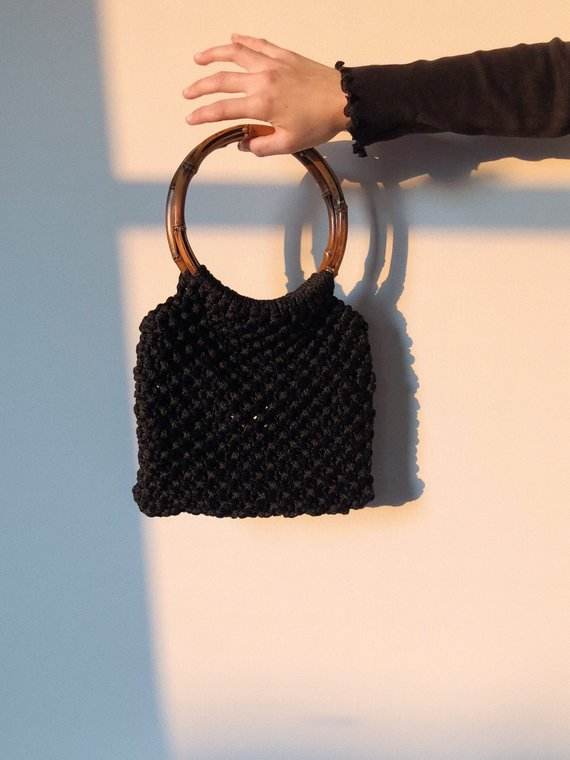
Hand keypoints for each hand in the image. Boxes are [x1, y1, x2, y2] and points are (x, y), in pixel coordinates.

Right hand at [182, 33, 348, 155]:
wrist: (344, 100)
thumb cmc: (318, 123)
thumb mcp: (290, 144)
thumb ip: (262, 146)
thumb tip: (244, 144)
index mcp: (262, 103)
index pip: (224, 109)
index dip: (204, 114)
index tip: (190, 118)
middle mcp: (262, 79)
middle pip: (223, 79)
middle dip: (201, 87)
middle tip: (188, 93)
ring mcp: (273, 64)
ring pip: (236, 53)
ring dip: (214, 54)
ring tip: (199, 59)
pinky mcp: (284, 56)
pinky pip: (259, 44)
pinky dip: (243, 40)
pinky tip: (232, 38)